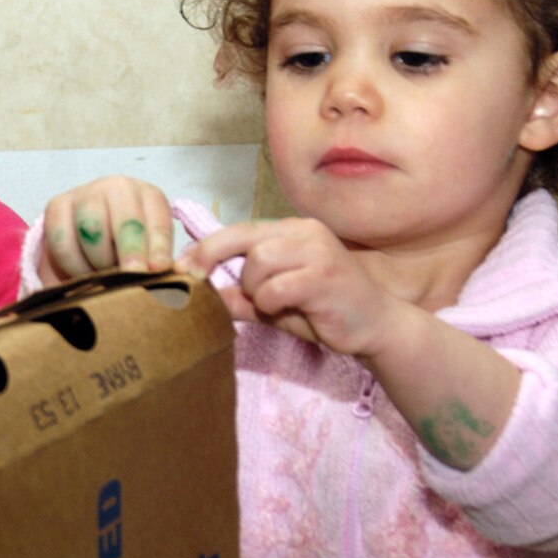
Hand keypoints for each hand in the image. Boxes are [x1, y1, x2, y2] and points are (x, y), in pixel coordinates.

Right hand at [40, 176, 174, 283]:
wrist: (88, 239)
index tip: (157, 269)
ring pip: (91, 228)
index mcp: (150, 197)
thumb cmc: (126, 250)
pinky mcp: (56, 206)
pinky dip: (73, 264)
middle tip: (132, 275)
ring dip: (99, 261)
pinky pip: (62, 241)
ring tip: (105, 277)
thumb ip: (162, 263)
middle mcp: (118, 188)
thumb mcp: (151, 254)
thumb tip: (175, 269)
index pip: (158, 220)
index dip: (159, 246)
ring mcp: (85, 194)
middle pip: (125, 219)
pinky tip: (82, 273)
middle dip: (130, 250)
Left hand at [178, 217, 401, 356]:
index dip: (205, 249)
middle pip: (242, 242)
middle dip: (224, 269)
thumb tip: (199, 297)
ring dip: (256, 290)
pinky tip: (289, 310)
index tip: (182, 269)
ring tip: (274, 304)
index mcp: (292, 230)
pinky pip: (276, 288)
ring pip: (258, 263)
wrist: (375, 327)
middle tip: (218, 293)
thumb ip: (242, 297)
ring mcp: (318, 250)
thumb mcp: (275, 304)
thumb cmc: (323, 312)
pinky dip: (272, 303)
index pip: (238, 230)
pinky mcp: (325, 275)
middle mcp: (305, 232)